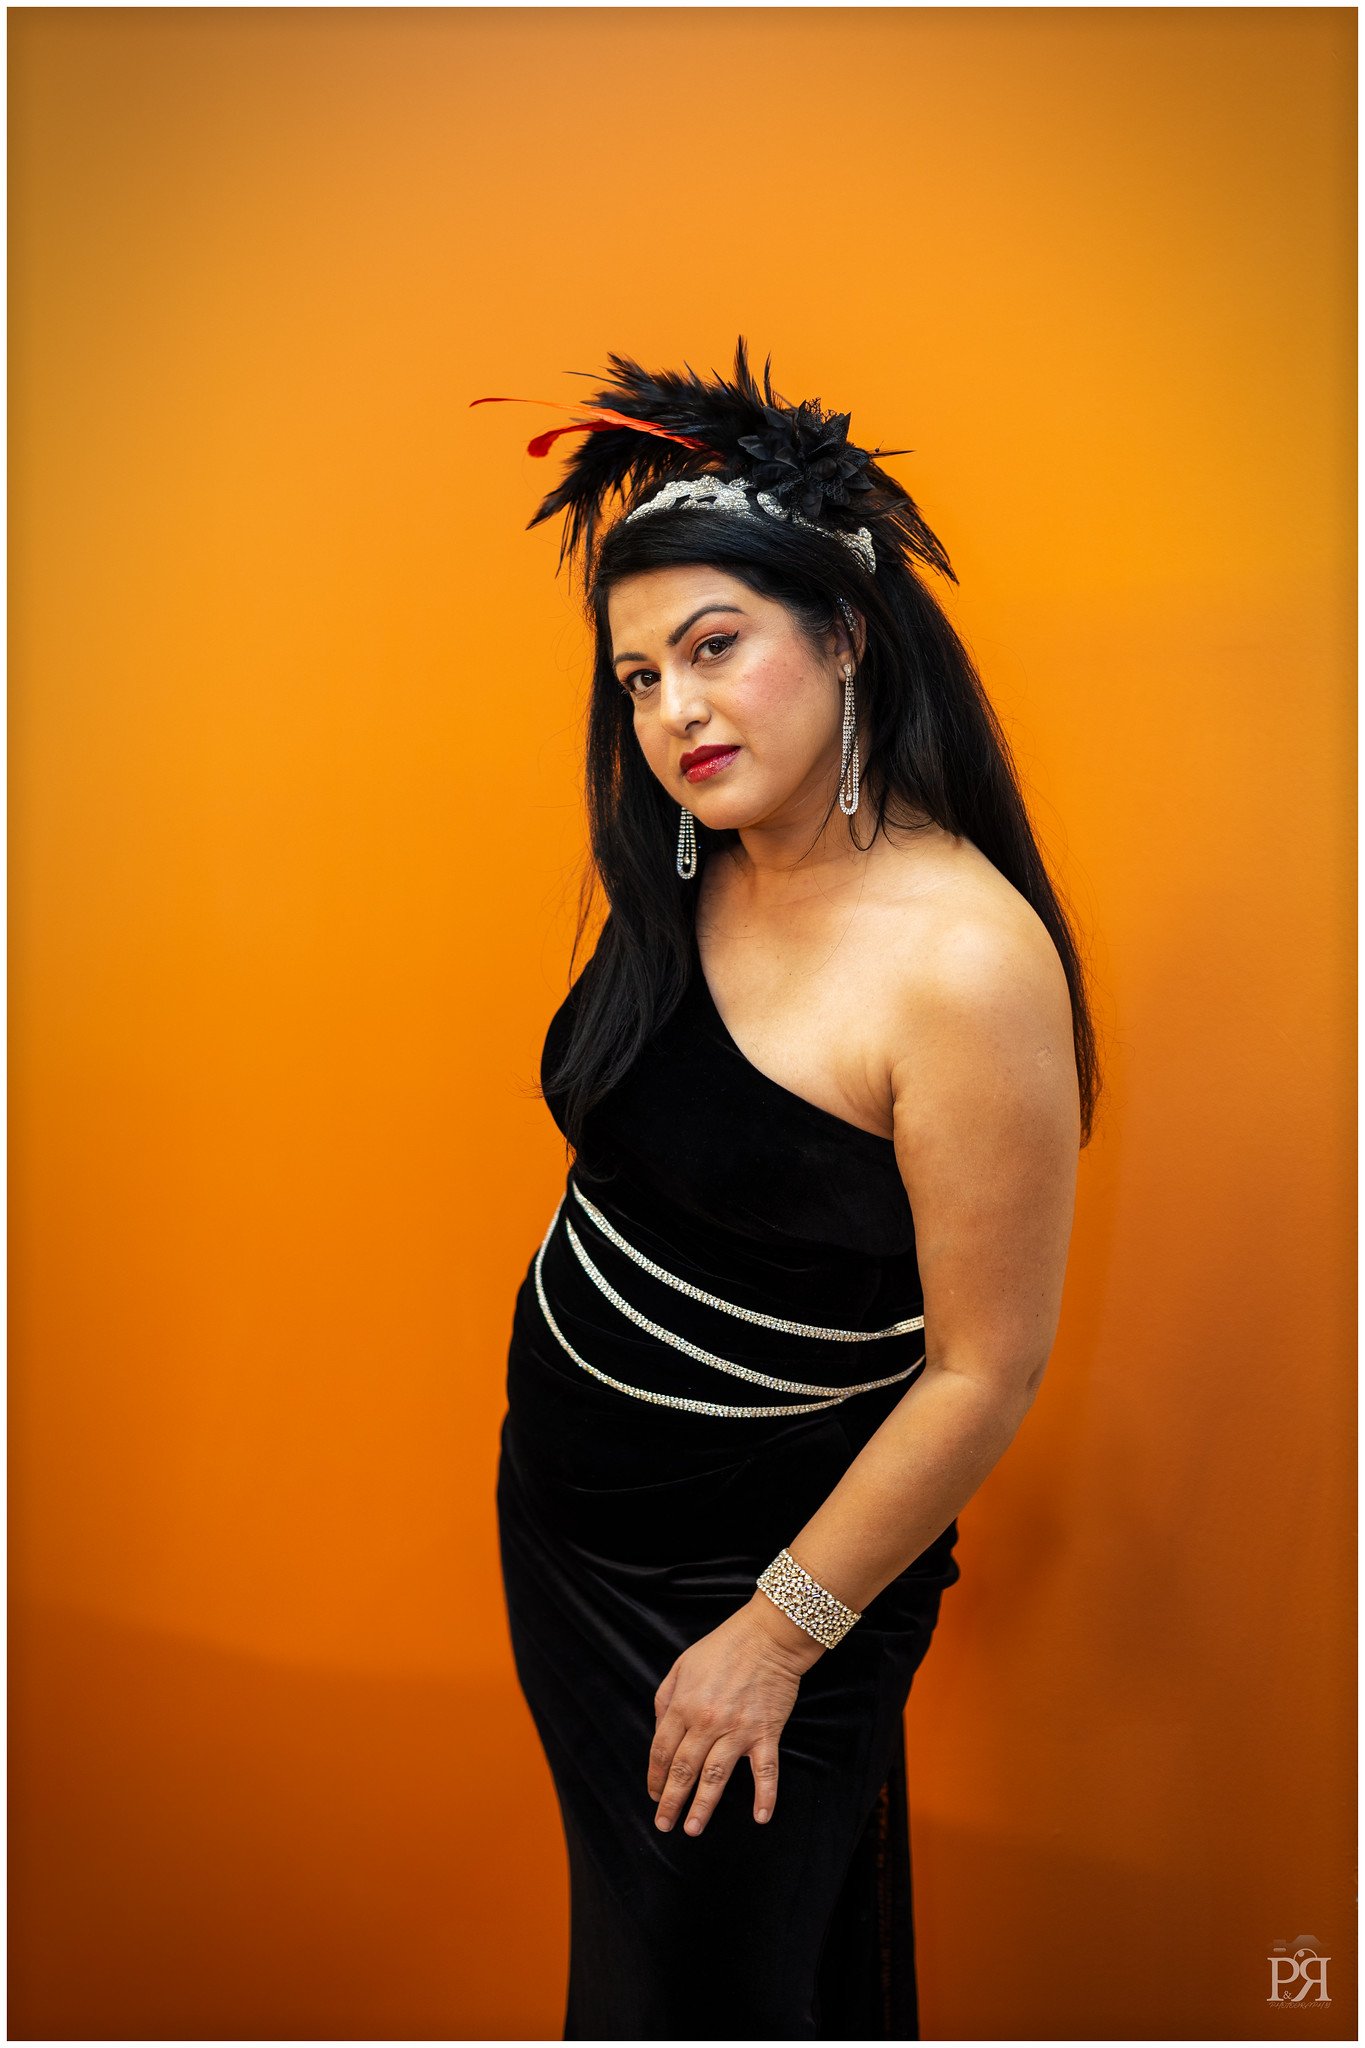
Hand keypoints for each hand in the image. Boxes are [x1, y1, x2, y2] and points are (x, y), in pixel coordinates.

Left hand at [648, 1593, 823, 1836]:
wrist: (768, 1636)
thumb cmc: (722, 1647)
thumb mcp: (681, 1665)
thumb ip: (666, 1699)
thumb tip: (660, 1733)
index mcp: (683, 1705)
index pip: (662, 1751)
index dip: (655, 1777)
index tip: (653, 1795)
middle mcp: (707, 1721)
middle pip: (684, 1770)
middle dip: (671, 1801)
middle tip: (664, 1824)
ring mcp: (738, 1729)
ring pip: (716, 1776)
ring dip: (703, 1806)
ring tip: (693, 1829)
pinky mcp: (765, 1733)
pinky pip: (765, 1770)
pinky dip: (765, 1795)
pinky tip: (760, 1817)